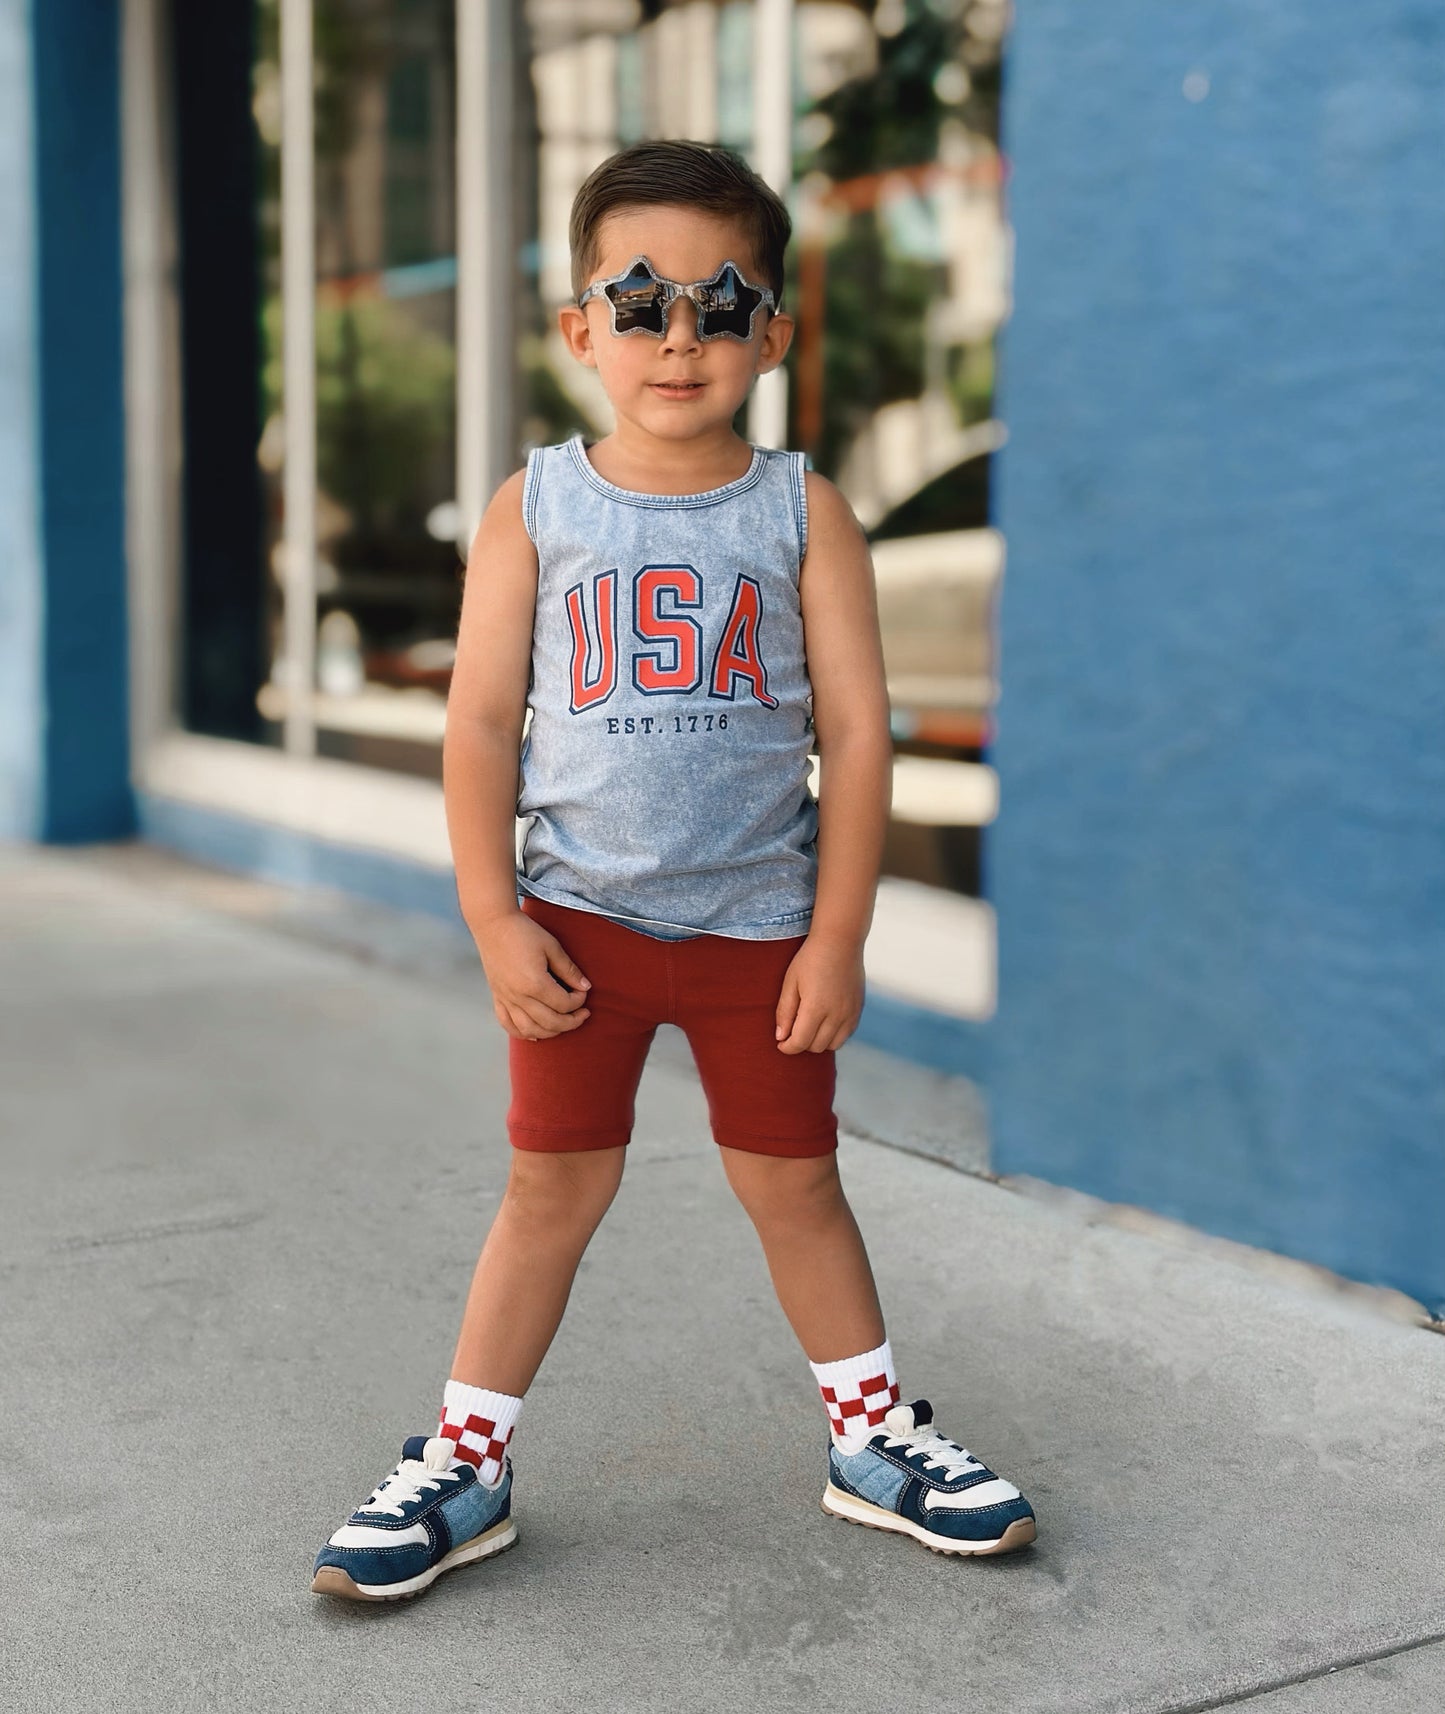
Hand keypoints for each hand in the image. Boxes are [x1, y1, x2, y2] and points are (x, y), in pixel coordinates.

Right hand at [473, 910, 591, 1040]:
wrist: (493, 923)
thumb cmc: (524, 932)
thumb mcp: (552, 947)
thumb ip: (570, 970)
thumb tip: (586, 987)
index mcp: (534, 983)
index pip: (564, 1004)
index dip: (579, 1001)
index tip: (583, 991)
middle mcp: (519, 996)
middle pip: (550, 1022)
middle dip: (572, 1022)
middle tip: (583, 1014)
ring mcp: (505, 999)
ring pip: (529, 1030)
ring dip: (550, 1032)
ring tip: (563, 1024)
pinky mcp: (497, 997)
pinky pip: (508, 1024)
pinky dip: (522, 1033)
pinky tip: (535, 1034)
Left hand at [774, 932, 863, 1053]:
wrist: (840, 941)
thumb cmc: (810, 959)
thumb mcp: (790, 982)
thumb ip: (785, 1011)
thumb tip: (781, 1037)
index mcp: (815, 1008)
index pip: (800, 1042)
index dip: (787, 1047)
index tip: (780, 1043)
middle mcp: (836, 1014)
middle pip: (815, 1047)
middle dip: (801, 1043)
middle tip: (792, 1031)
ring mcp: (850, 1013)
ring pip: (832, 1045)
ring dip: (818, 1041)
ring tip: (808, 1026)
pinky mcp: (858, 1010)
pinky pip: (846, 1035)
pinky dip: (833, 1035)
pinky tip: (824, 1022)